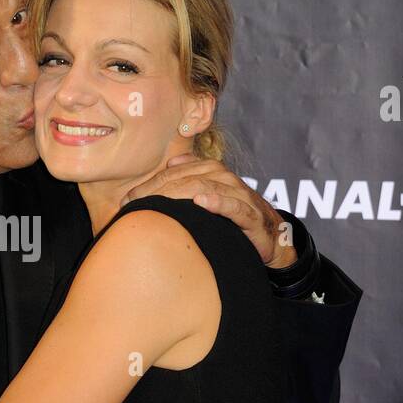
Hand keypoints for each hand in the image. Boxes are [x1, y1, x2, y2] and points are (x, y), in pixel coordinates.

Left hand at [122, 155, 294, 268]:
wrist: (273, 239)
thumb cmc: (234, 221)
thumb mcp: (209, 202)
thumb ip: (190, 183)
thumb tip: (172, 163)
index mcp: (214, 174)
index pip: (178, 172)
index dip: (152, 183)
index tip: (129, 199)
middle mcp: (227, 180)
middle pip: (190, 176)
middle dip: (159, 188)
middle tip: (136, 202)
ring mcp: (242, 197)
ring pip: (210, 186)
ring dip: (182, 191)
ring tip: (159, 200)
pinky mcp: (254, 217)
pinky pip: (236, 207)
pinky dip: (220, 202)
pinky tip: (202, 201)